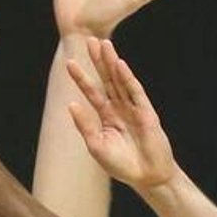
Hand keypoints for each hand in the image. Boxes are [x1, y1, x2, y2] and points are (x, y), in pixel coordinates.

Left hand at [65, 38, 177, 191]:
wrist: (147, 177)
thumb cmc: (121, 164)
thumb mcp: (96, 146)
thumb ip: (85, 125)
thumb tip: (71, 104)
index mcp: (106, 117)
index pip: (92, 93)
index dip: (81, 78)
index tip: (70, 63)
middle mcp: (119, 108)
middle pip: (106, 80)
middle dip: (98, 61)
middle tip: (90, 39)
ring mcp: (134, 108)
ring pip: (120, 81)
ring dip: (112, 63)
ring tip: (104, 44)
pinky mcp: (146, 113)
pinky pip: (135, 92)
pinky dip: (128, 78)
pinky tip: (120, 65)